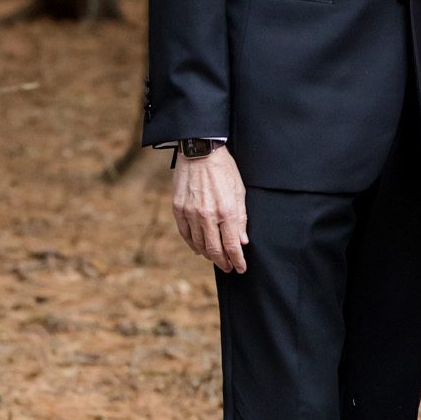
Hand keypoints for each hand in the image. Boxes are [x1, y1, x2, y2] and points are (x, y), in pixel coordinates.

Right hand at [173, 146, 248, 271]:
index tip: (240, 268)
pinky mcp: (178, 208)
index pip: (232, 245)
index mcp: (226, 211)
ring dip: (208, 255)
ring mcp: (190, 213)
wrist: (200, 151)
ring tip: (215, 259)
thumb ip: (241, 218)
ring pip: (198, 244)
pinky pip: (185, 233)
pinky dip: (192, 244)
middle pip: (214, 249)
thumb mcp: (240, 191)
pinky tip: (198, 249)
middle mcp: (207, 215)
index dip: (237, 260)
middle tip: (228, 268)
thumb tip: (242, 241)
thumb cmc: (224, 169)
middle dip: (223, 262)